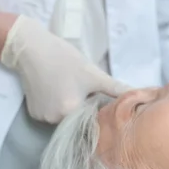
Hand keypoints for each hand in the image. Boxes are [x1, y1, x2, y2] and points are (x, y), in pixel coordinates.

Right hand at [1, 15, 129, 122]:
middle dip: (83, 107)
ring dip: (70, 107)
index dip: (97, 108)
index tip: (95, 95)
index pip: (92, 119)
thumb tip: (138, 94)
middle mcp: (54, 120)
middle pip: (78, 120)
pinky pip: (51, 114)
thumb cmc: (64, 59)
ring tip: (68, 87)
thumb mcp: (93, 74)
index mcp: (71, 112)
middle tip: (81, 88)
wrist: (30, 48)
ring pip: (64, 118)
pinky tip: (55, 90)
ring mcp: (42, 118)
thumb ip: (116, 88)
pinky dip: (56, 106)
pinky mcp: (33, 114)